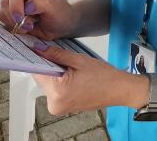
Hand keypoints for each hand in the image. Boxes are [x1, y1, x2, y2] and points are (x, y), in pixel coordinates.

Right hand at [0, 0, 78, 39]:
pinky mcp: (11, 11)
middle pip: (6, 1)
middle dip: (15, 17)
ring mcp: (15, 1)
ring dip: (14, 23)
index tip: (20, 19)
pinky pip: (4, 19)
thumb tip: (27, 6)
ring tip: (31, 25)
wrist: (61, 25)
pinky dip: (13, 26)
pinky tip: (26, 27)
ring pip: (3, 11)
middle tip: (29, 25)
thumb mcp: (57, 8)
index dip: (15, 5)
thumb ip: (43, 3)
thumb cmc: (61, 14)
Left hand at [33, 44, 148, 114]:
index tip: (37, 47)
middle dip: (48, 65)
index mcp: (57, 91)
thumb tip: (38, 48)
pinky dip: (58, 81)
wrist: (119, 90)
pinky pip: (54, 91)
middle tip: (58, 54)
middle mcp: (53, 104)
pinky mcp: (62, 108)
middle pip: (41, 78)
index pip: (37, 71)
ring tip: (68, 65)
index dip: (38, 58)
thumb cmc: (103, 75)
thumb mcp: (79, 60)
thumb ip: (56, 54)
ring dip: (53, 73)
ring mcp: (57, 108)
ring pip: (47, 84)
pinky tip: (70, 75)